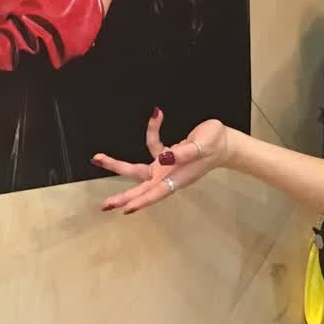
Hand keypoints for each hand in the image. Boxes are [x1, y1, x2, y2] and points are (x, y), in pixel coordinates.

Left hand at [93, 109, 231, 214]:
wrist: (225, 142)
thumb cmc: (215, 145)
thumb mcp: (201, 147)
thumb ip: (182, 153)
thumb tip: (163, 157)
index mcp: (176, 178)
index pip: (155, 193)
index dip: (140, 201)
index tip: (125, 209)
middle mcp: (167, 176)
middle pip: (140, 187)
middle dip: (122, 196)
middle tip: (104, 205)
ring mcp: (165, 167)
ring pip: (138, 169)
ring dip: (119, 164)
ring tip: (98, 159)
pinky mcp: (166, 155)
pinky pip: (153, 145)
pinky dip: (153, 130)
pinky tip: (157, 115)